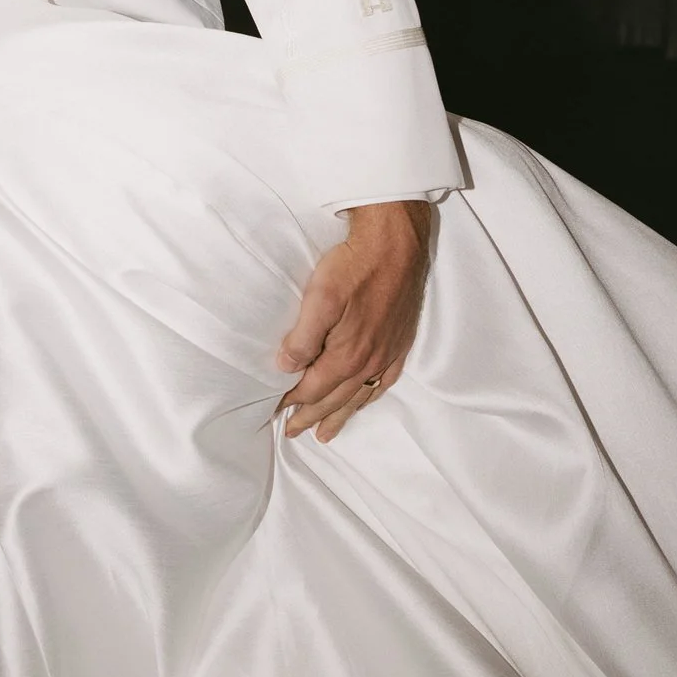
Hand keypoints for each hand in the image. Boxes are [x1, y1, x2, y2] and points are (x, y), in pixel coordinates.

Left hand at [275, 198, 433, 441]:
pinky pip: (386, 380)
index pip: (313, 389)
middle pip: (335, 399)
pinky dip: (371, 396)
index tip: (276, 410)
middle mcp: (370, 362)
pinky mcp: (401, 340)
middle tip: (294, 431)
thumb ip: (302, 338)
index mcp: (348, 355)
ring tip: (326, 433)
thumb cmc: (354, 266)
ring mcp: (388, 353)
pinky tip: (366, 398)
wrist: (397, 242)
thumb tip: (285, 369)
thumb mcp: (319, 298)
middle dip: (312, 417)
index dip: (292, 402)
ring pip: (360, 395)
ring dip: (340, 415)